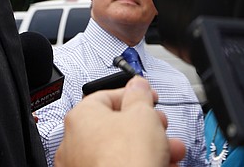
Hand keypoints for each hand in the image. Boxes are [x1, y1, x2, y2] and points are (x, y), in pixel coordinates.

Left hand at [55, 76, 185, 166]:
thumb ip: (140, 95)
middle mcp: (74, 143)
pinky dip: (138, 163)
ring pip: (120, 150)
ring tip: (169, 151)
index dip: (135, 95)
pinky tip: (160, 165)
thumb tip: (138, 86)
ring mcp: (81, 166)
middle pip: (116, 125)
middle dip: (147, 126)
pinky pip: (118, 166)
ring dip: (149, 147)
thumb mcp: (143, 114)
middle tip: (162, 127)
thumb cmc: (126, 160)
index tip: (150, 98)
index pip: (107, 95)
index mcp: (81, 117)